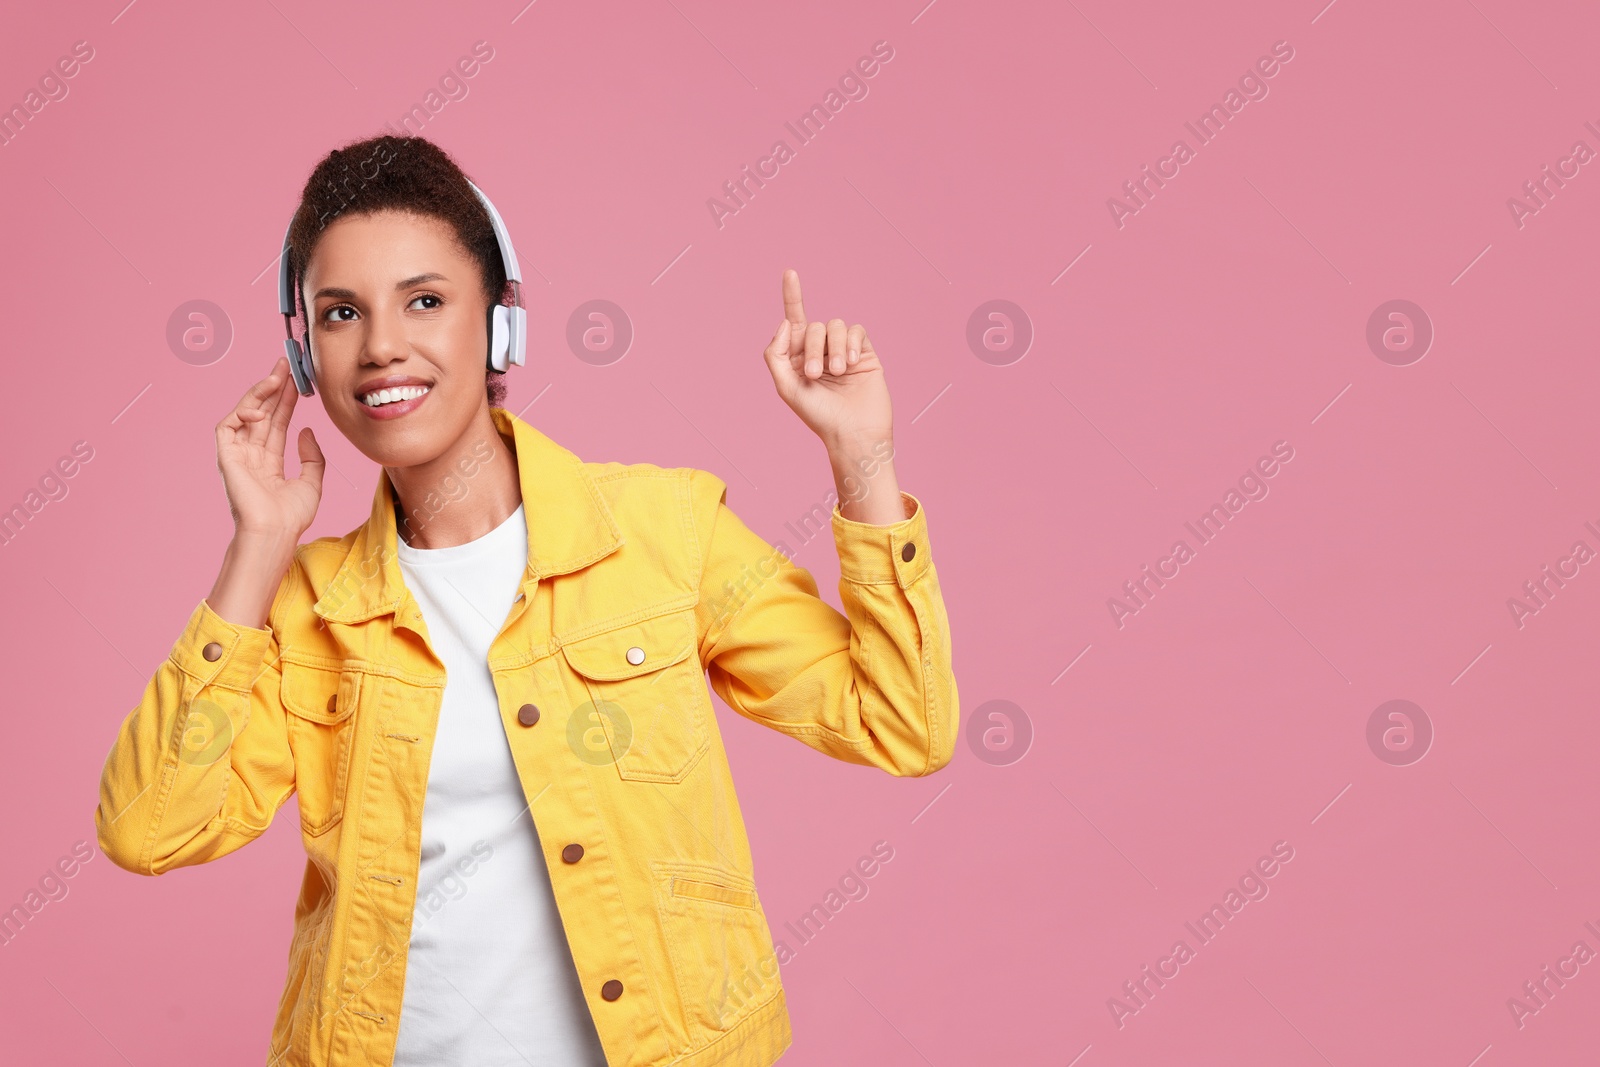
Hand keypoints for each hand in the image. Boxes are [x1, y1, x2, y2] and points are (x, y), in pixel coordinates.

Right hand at [215, 356, 324, 539]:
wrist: (275, 532)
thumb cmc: (291, 516)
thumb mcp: (312, 482)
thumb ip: (312, 456)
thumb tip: (307, 431)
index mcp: (269, 462)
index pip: (277, 422)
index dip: (286, 400)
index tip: (297, 380)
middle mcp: (252, 455)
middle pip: (262, 412)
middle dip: (273, 387)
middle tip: (285, 365)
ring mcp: (238, 455)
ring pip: (245, 413)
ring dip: (260, 392)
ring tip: (277, 376)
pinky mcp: (226, 456)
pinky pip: (227, 426)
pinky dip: (241, 412)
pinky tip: (259, 408)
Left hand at [761, 269, 893, 449]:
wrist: (854, 433)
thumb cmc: (819, 416)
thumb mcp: (786, 387)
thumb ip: (776, 354)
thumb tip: (785, 322)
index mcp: (798, 358)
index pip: (794, 321)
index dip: (792, 296)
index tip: (790, 272)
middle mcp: (820, 351)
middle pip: (812, 327)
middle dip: (813, 347)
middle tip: (816, 375)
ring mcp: (844, 351)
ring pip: (836, 326)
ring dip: (835, 348)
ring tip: (839, 372)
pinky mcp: (866, 353)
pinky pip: (858, 331)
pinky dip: (853, 343)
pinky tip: (854, 362)